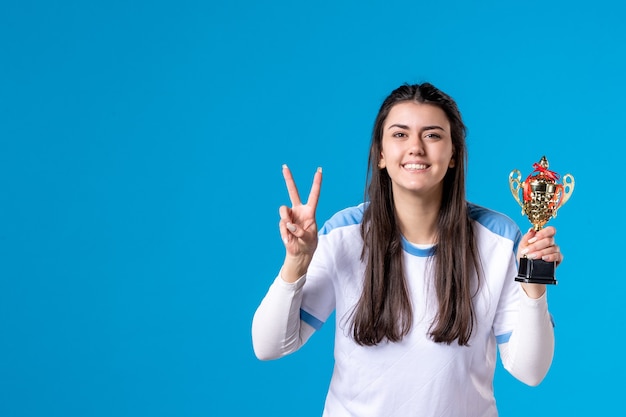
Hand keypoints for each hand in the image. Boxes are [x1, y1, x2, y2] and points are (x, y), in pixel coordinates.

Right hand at [278, 164, 321, 281]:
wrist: (299, 254)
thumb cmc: (308, 244)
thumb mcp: (309, 238)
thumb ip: (301, 231)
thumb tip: (289, 224)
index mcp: (310, 211)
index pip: (314, 195)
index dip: (316, 183)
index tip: (319, 170)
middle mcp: (299, 211)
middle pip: (293, 192)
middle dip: (288, 179)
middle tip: (284, 166)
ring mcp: (289, 216)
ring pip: (283, 210)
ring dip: (286, 219)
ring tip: (291, 230)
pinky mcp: (283, 223)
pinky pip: (282, 224)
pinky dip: (285, 232)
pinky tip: (289, 238)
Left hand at [518, 226, 562, 265]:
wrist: (524, 265)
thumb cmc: (525, 253)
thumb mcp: (522, 245)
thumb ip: (526, 237)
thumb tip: (531, 230)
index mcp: (544, 236)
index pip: (550, 230)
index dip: (542, 234)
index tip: (531, 240)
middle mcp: (551, 242)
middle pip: (549, 240)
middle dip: (536, 246)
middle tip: (527, 251)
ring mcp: (555, 250)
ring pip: (552, 249)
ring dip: (540, 253)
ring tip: (531, 256)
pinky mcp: (558, 259)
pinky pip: (557, 256)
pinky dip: (550, 257)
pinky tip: (543, 258)